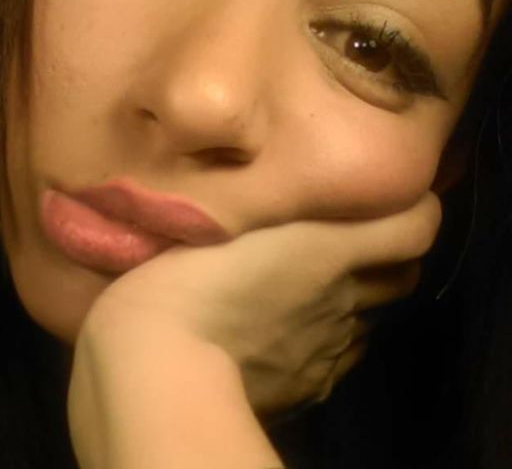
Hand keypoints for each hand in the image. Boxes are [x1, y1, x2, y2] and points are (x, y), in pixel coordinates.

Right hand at [80, 192, 439, 414]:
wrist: (160, 360)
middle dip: (388, 262)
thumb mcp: (223, 217)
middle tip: (349, 247)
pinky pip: (336, 360)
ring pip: (367, 320)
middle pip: (401, 277)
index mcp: (327, 248)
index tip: (396, 202)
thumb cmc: (188, 273)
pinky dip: (325, 345)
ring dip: (354, 304)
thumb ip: (260, 201)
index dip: (416, 213)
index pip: (414, 228)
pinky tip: (285, 339)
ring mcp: (330, 347)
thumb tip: (290, 191)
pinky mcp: (309, 386)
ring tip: (309, 293)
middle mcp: (344, 297)